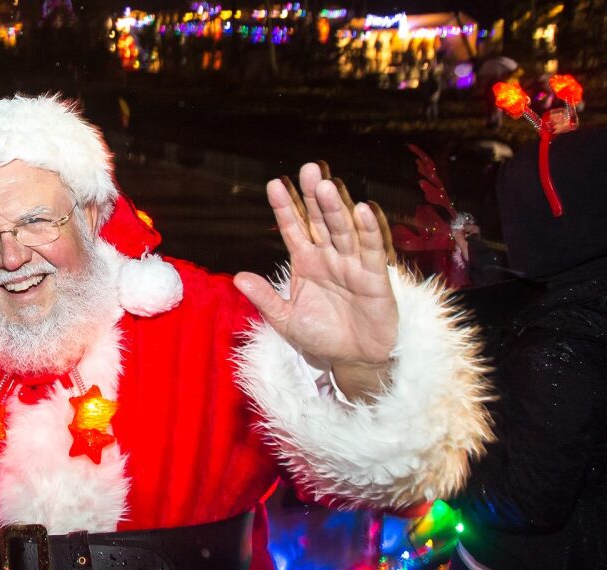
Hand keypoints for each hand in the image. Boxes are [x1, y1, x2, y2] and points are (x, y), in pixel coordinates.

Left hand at [234, 163, 398, 401]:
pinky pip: (371, 251)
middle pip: (320, 220)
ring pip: (342, 230)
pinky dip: (368, 231)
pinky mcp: (374, 277)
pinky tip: (362, 210)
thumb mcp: (285, 319)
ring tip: (326, 185)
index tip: (274, 184)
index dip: (285, 208)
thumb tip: (237, 278)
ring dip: (335, 208)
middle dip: (313, 196)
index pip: (293, 229)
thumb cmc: (320, 335)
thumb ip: (264, 297)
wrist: (352, 358)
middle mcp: (328, 257)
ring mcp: (352, 264)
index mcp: (306, 262)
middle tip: (308, 168)